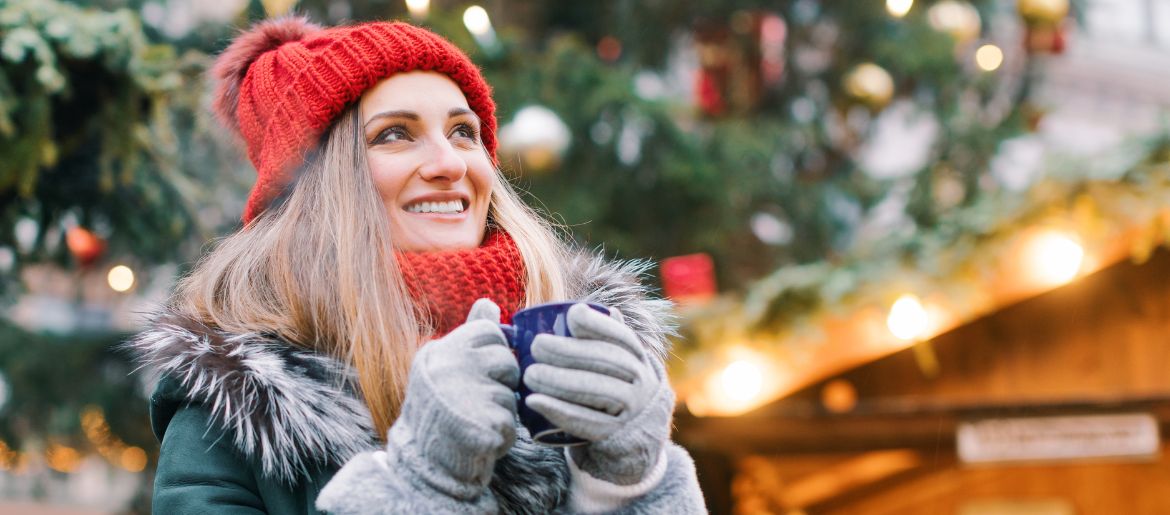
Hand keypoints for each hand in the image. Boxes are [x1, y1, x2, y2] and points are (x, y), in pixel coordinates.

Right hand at [387, 298, 519, 499]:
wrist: (423, 465)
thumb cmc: (439, 411)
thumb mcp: (446, 367)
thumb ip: (469, 334)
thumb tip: (488, 302)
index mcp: (440, 351)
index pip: (490, 331)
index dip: (493, 353)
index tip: (478, 372)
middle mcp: (450, 368)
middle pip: (506, 360)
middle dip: (501, 382)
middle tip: (476, 400)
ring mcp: (466, 396)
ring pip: (511, 393)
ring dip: (502, 411)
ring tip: (475, 421)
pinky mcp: (483, 425)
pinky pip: (512, 423)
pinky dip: (502, 436)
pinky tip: (480, 440)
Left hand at [524, 304, 673, 484]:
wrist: (635, 436)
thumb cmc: (613, 387)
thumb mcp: (617, 363)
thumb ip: (601, 338)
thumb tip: (577, 309)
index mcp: (637, 357)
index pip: (621, 337)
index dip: (599, 324)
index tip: (572, 316)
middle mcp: (640, 381)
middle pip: (607, 361)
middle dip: (569, 351)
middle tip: (536, 345)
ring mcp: (631, 409)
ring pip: (597, 390)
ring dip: (560, 381)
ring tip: (529, 374)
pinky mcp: (614, 435)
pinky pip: (587, 422)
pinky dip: (558, 411)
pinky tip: (534, 401)